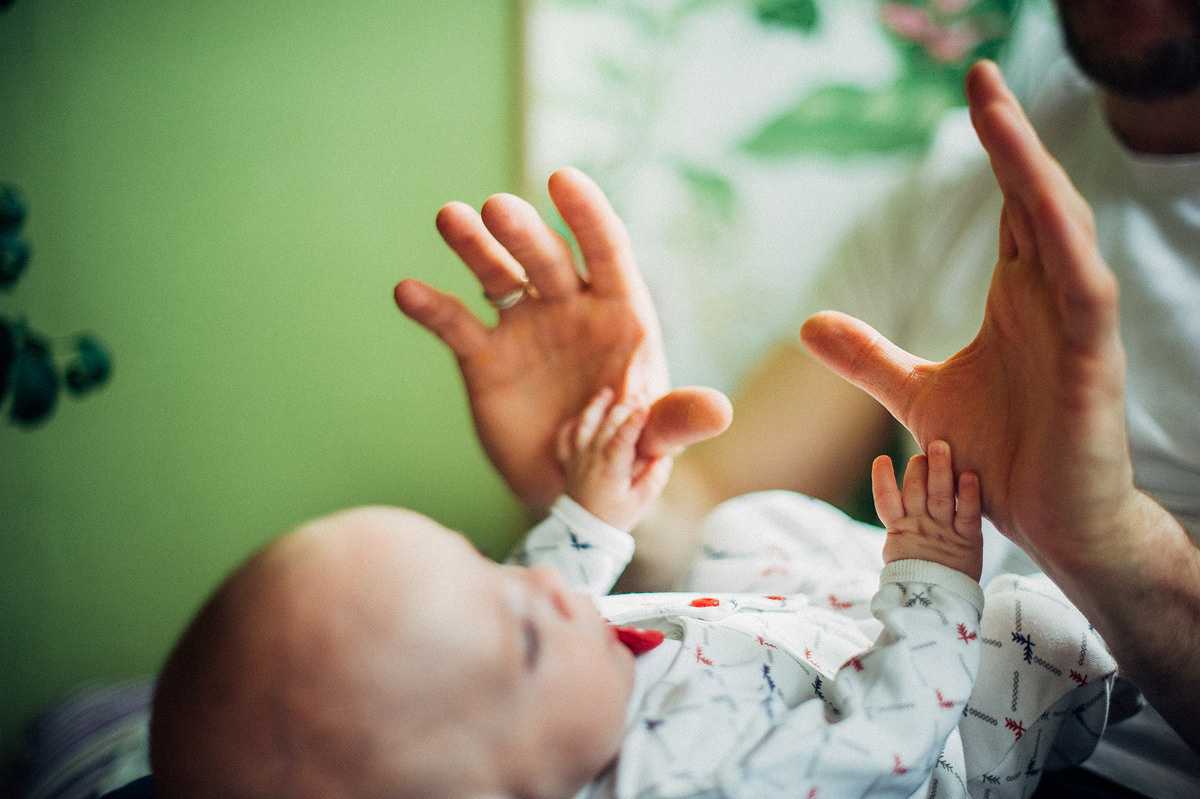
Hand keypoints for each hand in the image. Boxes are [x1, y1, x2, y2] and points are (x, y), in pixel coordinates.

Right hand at [395, 168, 730, 509]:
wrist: (572, 494)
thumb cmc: (624, 457)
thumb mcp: (651, 444)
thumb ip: (674, 423)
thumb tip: (717, 411)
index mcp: (620, 315)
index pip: (607, 252)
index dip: (587, 216)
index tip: (563, 179)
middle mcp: (570, 308)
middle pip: (546, 258)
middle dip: (522, 232)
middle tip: (496, 209)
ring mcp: (524, 327)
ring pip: (496, 274)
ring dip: (473, 246)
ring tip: (450, 218)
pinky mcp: (485, 357)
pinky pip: (456, 325)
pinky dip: (432, 308)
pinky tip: (407, 291)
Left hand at [558, 387, 671, 530]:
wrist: (584, 533)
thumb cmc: (615, 517)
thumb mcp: (640, 502)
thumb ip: (654, 478)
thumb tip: (663, 455)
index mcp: (610, 470)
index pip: (621, 440)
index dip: (633, 422)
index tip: (646, 406)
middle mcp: (591, 460)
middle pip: (605, 427)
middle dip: (622, 409)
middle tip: (639, 395)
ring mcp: (577, 459)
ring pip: (583, 427)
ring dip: (596, 408)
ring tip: (607, 393)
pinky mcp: (568, 462)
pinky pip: (564, 439)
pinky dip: (572, 424)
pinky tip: (582, 415)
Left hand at [800, 60, 1137, 579]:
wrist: (1050, 525)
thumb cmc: (999, 457)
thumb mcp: (919, 396)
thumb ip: (872, 357)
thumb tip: (810, 324)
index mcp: (1019, 298)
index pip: (1011, 206)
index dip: (995, 148)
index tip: (970, 92)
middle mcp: (1052, 299)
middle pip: (1037, 199)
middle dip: (1011, 138)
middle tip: (980, 75)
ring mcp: (1078, 329)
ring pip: (1064, 230)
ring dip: (1033, 170)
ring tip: (999, 114)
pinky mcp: (1094, 365)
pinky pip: (1087, 292)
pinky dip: (1068, 246)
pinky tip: (1045, 206)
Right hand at [873, 440, 981, 580]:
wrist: (938, 601)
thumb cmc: (918, 568)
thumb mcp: (899, 549)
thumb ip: (896, 520)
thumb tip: (889, 491)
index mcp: (899, 529)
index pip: (886, 500)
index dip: (883, 480)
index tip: (882, 460)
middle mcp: (920, 526)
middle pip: (917, 492)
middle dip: (920, 468)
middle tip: (927, 448)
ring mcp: (942, 532)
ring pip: (939, 497)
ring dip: (941, 470)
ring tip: (941, 447)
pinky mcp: (967, 539)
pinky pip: (968, 515)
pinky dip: (969, 496)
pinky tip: (970, 476)